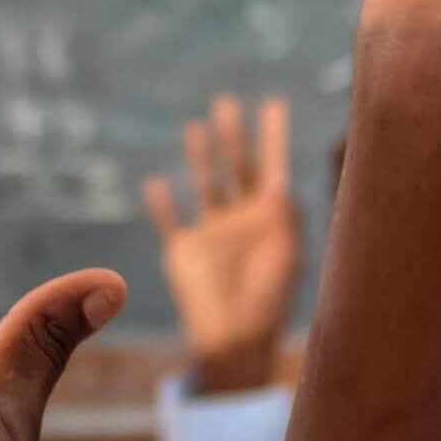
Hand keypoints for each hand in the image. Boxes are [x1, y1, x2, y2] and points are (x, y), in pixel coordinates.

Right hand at [144, 94, 300, 393]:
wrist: (233, 339)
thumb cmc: (268, 301)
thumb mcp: (286, 256)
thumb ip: (286, 219)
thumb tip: (283, 183)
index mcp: (270, 219)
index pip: (272, 167)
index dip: (273, 136)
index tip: (273, 103)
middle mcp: (240, 221)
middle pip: (236, 168)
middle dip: (233, 136)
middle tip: (227, 102)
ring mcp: (211, 235)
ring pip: (204, 185)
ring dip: (200, 157)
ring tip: (196, 126)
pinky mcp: (183, 252)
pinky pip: (170, 222)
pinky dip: (161, 204)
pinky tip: (154, 183)